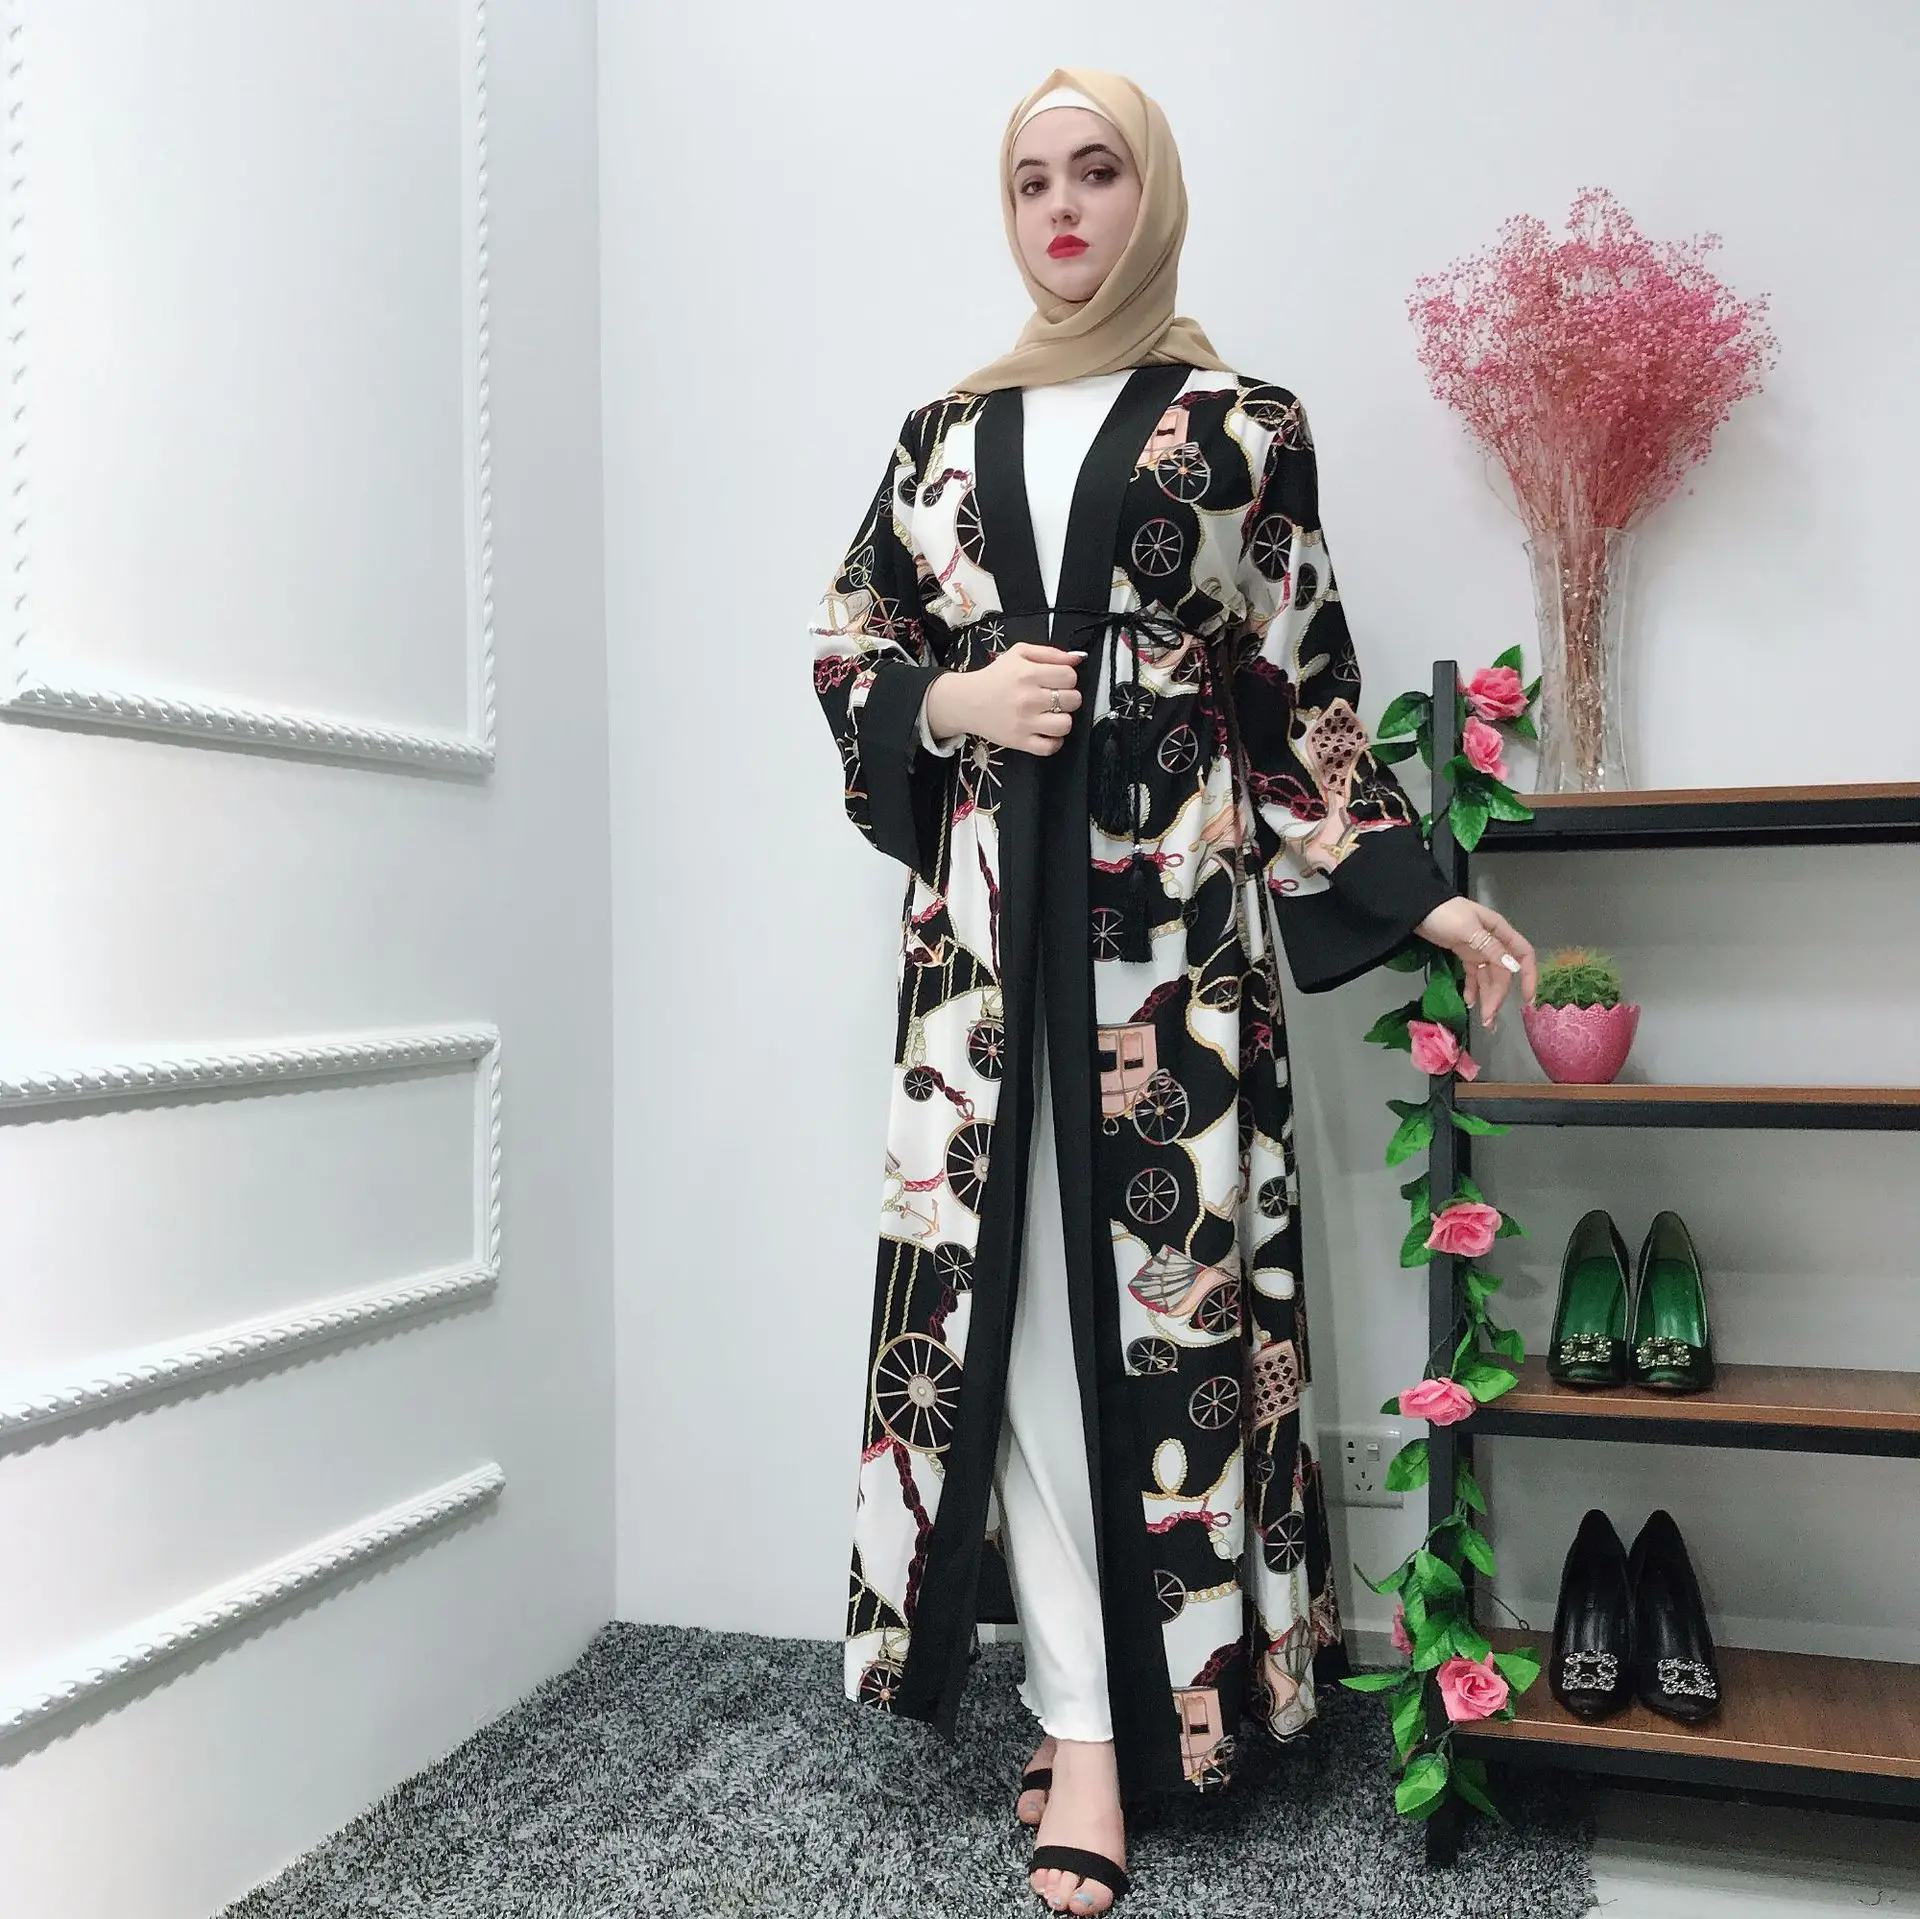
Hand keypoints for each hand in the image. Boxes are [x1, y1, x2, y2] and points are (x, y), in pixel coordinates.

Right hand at [923, 644, 1085, 755]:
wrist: (966, 702)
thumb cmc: (995, 677)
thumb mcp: (1019, 653)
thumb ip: (1050, 653)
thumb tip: (1077, 659)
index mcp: (1028, 673)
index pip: (1070, 676)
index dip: (1068, 678)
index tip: (1057, 681)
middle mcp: (1028, 698)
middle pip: (1073, 700)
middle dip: (1068, 697)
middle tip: (1054, 698)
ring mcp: (1024, 723)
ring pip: (1065, 724)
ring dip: (1063, 719)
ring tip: (1052, 715)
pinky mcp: (1020, 742)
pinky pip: (1051, 747)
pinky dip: (1054, 741)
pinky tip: (1047, 732)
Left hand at [1415, 897, 1537, 1028]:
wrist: (1416, 908)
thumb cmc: (1443, 913)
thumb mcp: (1467, 929)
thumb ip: (1489, 947)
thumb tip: (1513, 967)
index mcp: (1499, 931)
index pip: (1523, 955)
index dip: (1528, 976)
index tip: (1527, 1000)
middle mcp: (1493, 942)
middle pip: (1503, 973)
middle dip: (1498, 996)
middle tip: (1489, 1019)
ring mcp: (1478, 949)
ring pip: (1489, 977)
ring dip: (1487, 997)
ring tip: (1483, 1019)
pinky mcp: (1464, 955)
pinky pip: (1473, 975)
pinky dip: (1472, 989)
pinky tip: (1469, 1003)